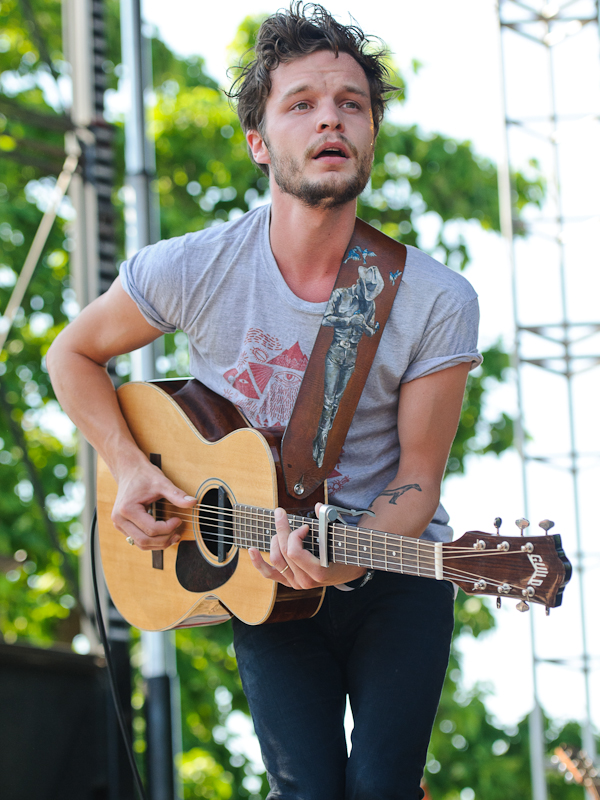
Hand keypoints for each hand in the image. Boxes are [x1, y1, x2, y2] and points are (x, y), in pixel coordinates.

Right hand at [111, 457, 196, 549]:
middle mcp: (119, 519)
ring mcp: (118, 524)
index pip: (151, 529)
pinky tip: (163, 535)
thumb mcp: (162, 483)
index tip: (179, 520)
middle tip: (177, 533)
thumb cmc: (144, 475)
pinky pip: (137, 540)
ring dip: (158, 544)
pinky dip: (151, 540)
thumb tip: (193, 502)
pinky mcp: (122, 525)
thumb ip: (177, 495)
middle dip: (164, 540)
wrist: (130, 470)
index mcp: (127, 509)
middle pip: (144, 541)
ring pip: (140, 544)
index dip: (168, 528)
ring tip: (173, 536)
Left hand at [248, 506, 366, 588]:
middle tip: (280, 514)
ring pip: (276, 560)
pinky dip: (259, 562)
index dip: (294, 535)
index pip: (294, 552)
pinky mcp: (290, 583)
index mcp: (318, 572)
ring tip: (279, 530)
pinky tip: (252, 550)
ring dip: (274, 541)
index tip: (304, 526)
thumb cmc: (346, 551)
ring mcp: (297, 584)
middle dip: (281, 530)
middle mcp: (306, 581)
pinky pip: (270, 574)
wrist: (349, 570)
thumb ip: (328, 521)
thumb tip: (318, 507)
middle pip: (284, 552)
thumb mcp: (340, 537)